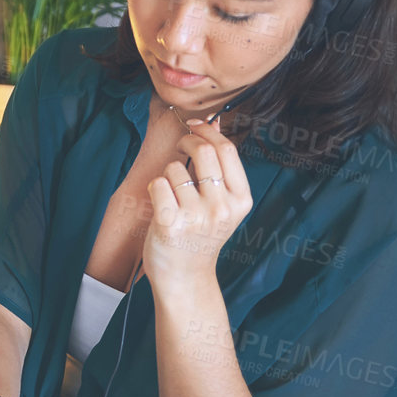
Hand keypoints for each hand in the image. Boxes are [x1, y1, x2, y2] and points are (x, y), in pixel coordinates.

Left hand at [141, 118, 254, 289]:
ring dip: (169, 174)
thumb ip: (221, 166)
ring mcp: (196, 217)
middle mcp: (222, 207)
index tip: (194, 125)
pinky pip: (158, 184)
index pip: (227, 149)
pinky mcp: (170, 224)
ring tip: (173, 196)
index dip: (207, 130)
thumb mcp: (223, 203)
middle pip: (203, 151)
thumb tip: (214, 120)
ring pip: (175, 168)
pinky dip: (155, 188)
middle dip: (186, 141)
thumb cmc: (201, 234)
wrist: (186, 276)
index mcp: (241, 200)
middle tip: (179, 147)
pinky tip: (161, 204)